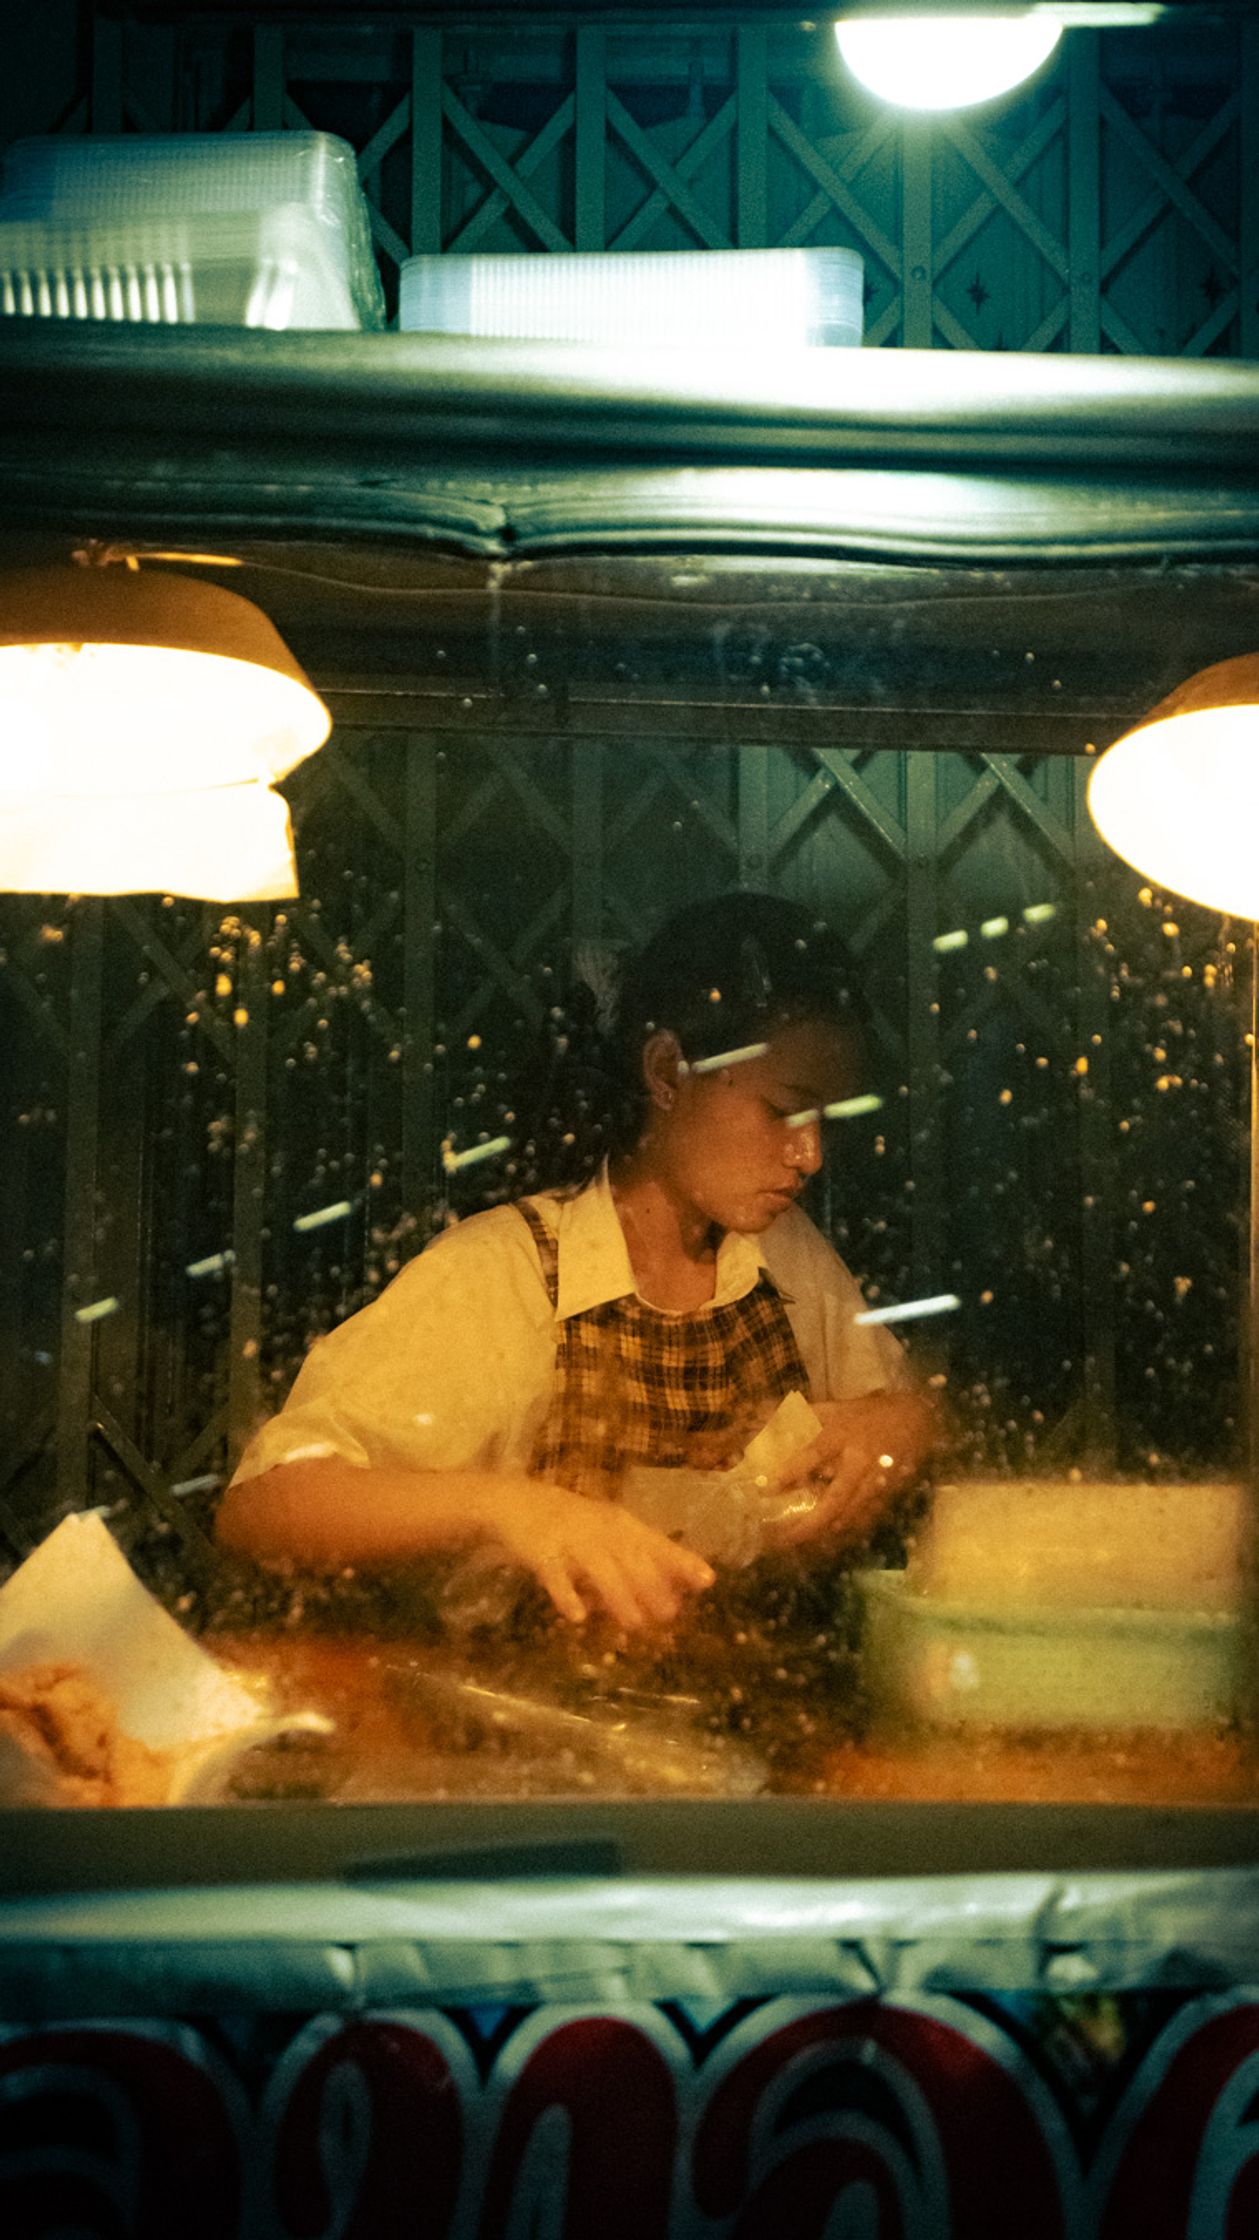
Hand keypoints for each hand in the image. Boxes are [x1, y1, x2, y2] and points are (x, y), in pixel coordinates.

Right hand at [488, 1478, 715, 1631]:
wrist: (517, 1502)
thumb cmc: (573, 1523)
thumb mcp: (608, 1532)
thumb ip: (638, 1557)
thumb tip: (676, 1588)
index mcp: (619, 1524)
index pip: (657, 1543)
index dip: (682, 1562)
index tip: (708, 1580)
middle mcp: (600, 1529)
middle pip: (631, 1557)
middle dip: (652, 1585)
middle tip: (668, 1614)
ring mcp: (571, 1540)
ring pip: (599, 1568)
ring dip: (618, 1596)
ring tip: (633, 1624)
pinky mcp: (542, 1552)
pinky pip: (556, 1576)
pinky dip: (567, 1594)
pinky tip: (578, 1617)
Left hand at [763, 1389, 934, 1550]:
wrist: (917, 1421)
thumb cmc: (868, 1414)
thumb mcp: (835, 1408)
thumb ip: (802, 1419)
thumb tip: (767, 1428)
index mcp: (844, 1434)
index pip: (813, 1454)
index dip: (790, 1471)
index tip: (766, 1487)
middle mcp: (859, 1462)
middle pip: (834, 1501)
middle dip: (808, 1524)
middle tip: (780, 1537)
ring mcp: (876, 1484)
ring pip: (849, 1518)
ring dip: (822, 1534)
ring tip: (795, 1544)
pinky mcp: (887, 1498)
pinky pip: (863, 1523)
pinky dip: (842, 1534)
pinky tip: (823, 1543)